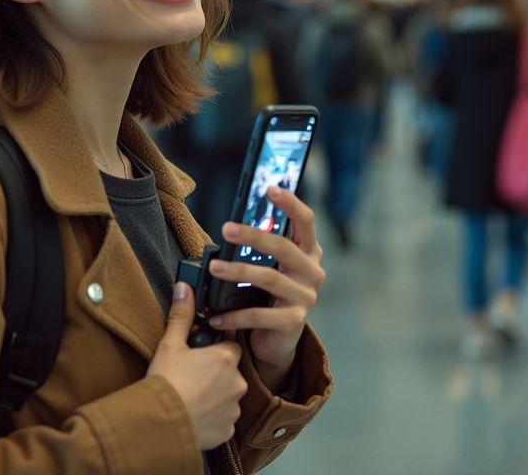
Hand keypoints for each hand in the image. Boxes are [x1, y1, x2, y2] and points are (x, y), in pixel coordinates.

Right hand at [148, 283, 245, 449]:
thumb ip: (182, 315)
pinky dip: (212, 418)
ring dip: (215, 397)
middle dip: (215, 375)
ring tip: (190, 398)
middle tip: (191, 379)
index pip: (230, 349)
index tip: (199, 358)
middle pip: (230, 373)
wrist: (158, 423)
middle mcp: (236, 382)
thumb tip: (184, 289)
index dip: (214, 352)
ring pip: (228, 397)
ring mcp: (234, 408)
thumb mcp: (170, 345)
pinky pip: (224, 420)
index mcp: (226, 358)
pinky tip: (193, 415)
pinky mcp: (228, 429)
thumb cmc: (165, 383)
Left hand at [206, 187, 324, 389]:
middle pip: (284, 248)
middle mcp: (312, 272)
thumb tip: (232, 226)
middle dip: (253, 236)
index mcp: (309, 252)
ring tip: (214, 268)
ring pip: (270, 279)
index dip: (290, 204)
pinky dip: (233, 315)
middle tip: (226, 229)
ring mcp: (306, 298)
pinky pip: (259, 316)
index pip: (305, 221)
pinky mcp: (294, 322)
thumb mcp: (272, 267)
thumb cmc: (271, 295)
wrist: (280, 339)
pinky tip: (214, 314)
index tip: (270, 188)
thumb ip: (262, 249)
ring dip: (238, 271)